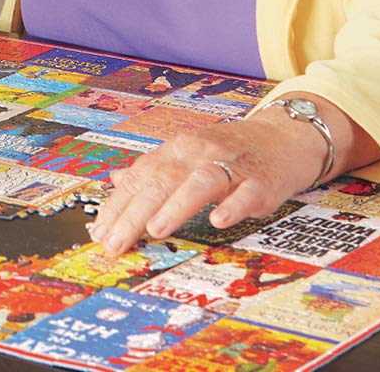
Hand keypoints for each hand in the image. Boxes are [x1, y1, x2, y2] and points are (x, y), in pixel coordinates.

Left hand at [90, 110, 327, 255]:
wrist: (280, 137)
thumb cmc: (227, 152)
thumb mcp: (185, 156)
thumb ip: (152, 171)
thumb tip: (115, 181)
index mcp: (176, 150)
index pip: (139, 177)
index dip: (117, 205)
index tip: (99, 232)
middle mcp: (198, 153)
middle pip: (162, 181)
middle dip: (135, 214)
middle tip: (116, 242)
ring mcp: (230, 166)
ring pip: (199, 182)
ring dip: (176, 206)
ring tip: (156, 229)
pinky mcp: (260, 181)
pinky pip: (245, 193)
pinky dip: (232, 206)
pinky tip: (219, 221)